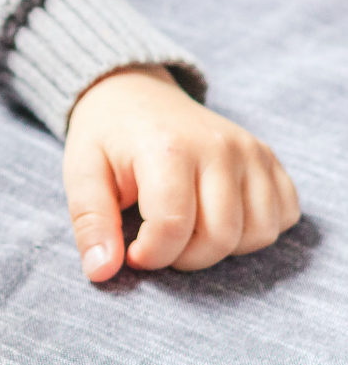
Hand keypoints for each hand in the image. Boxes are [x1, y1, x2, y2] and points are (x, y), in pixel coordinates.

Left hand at [63, 66, 298, 281]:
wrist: (134, 92)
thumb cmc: (106, 137)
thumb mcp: (81, 172)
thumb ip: (89, 222)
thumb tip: (100, 272)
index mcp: (167, 147)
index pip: (173, 226)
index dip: (151, 254)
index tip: (133, 250)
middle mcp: (218, 147)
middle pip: (221, 236)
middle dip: (185, 257)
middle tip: (158, 242)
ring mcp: (250, 151)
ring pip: (258, 233)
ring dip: (223, 248)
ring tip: (187, 229)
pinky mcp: (268, 158)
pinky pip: (284, 216)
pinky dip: (256, 230)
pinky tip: (219, 217)